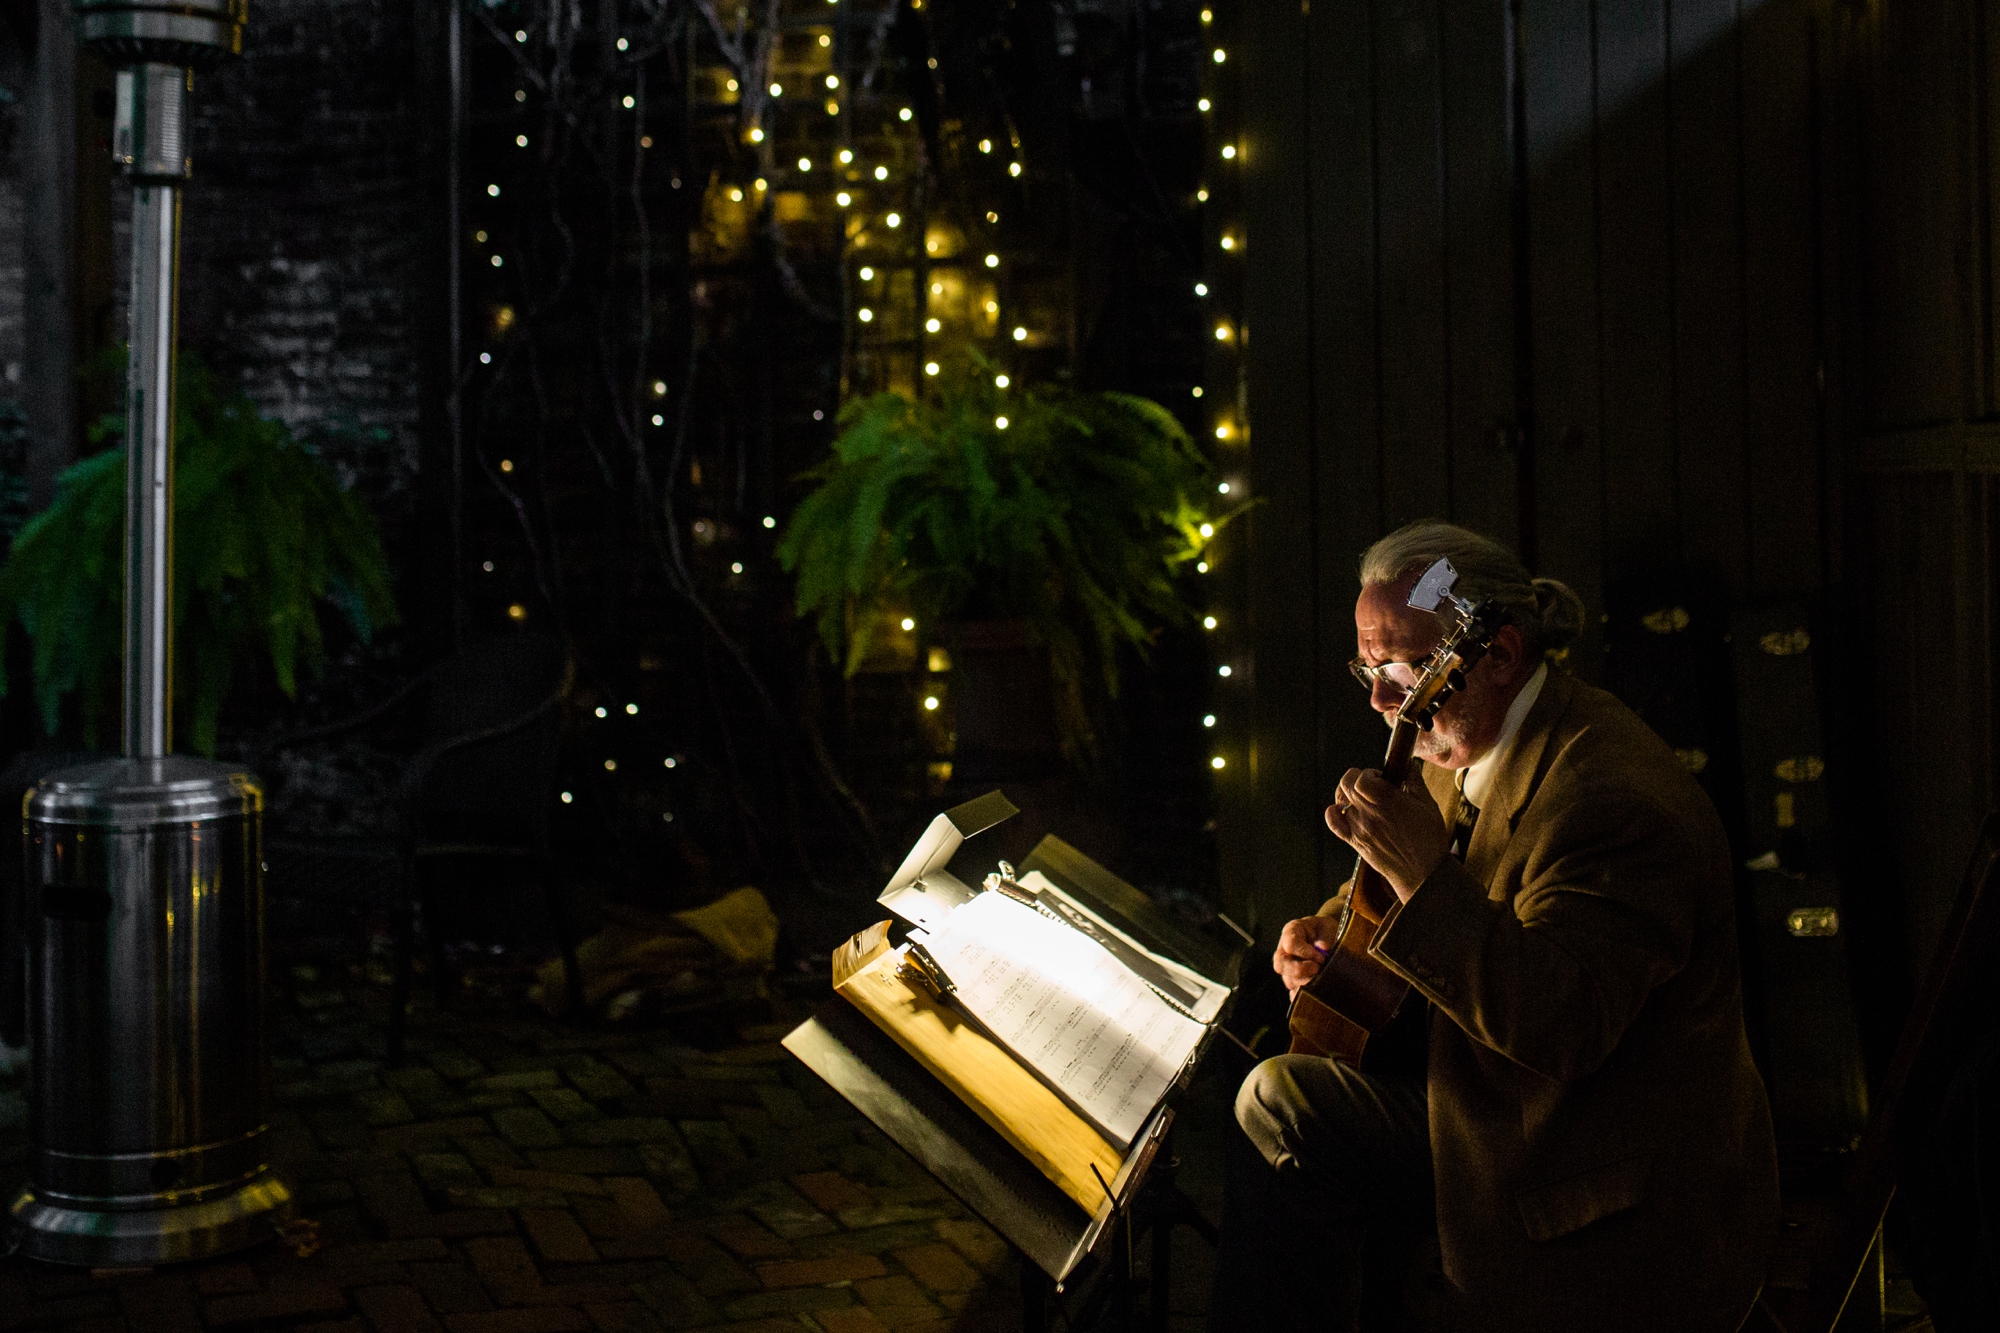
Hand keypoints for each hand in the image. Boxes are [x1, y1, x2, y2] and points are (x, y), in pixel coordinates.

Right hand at [1272, 916, 1338, 995]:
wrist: (1327, 937)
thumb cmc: (1325, 930)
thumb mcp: (1328, 925)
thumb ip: (1326, 935)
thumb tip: (1323, 949)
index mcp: (1291, 932)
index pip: (1290, 944)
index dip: (1304, 952)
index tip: (1321, 956)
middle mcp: (1285, 951)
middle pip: (1281, 965)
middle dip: (1299, 970)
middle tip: (1317, 969)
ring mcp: (1288, 968)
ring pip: (1289, 981)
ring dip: (1306, 982)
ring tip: (1323, 978)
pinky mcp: (1294, 982)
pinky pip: (1294, 994)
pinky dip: (1304, 995)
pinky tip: (1316, 992)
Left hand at [1323, 767, 1451, 902]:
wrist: (1423, 873)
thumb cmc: (1429, 839)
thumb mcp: (1428, 805)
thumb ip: (1415, 782)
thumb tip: (1409, 765)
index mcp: (1387, 801)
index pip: (1362, 778)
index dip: (1369, 774)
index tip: (1380, 778)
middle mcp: (1369, 813)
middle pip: (1347, 785)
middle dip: (1357, 779)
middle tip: (1370, 785)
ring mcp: (1360, 828)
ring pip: (1340, 802)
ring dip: (1347, 795)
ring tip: (1359, 797)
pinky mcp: (1356, 843)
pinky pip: (1335, 825)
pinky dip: (1332, 814)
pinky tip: (1339, 809)